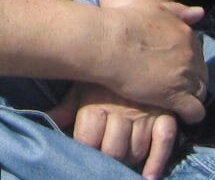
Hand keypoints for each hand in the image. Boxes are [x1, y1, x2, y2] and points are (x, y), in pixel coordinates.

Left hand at [51, 84, 179, 179]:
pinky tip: (149, 176)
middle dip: (107, 156)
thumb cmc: (103, 75)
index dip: (85, 148)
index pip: (88, 140)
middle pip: (113, 150)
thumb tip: (47, 120)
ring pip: (137, 150)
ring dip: (129, 159)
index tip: (86, 148)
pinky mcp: (166, 115)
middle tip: (105, 154)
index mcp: (96, 104)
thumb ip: (66, 108)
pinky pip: (164, 142)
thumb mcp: (81, 87)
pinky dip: (157, 162)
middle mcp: (121, 111)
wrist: (135, 48)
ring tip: (123, 159)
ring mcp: (145, 114)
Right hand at [96, 3, 205, 123]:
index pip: (198, 57)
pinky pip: (195, 111)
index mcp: (187, 35)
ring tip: (173, 100)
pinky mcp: (176, 97)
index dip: (187, 66)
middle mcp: (191, 56)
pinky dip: (190, 115)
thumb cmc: (125, 24)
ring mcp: (185, 77)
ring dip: (190, 98)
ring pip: (200, 93)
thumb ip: (179, 11)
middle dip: (190, 82)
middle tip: (172, 86)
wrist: (108, 43)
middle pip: (201, 76)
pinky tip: (178, 115)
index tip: (173, 70)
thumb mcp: (155, 9)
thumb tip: (201, 13)